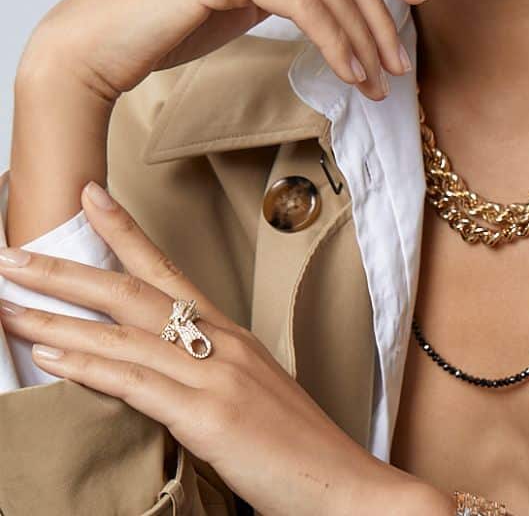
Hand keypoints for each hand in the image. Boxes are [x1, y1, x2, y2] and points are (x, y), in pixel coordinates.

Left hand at [0, 183, 447, 515]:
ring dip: (57, 320)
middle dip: (68, 271)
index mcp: (230, 334)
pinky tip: (54, 358)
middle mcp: (222, 343)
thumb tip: (150, 371)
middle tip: (12, 253)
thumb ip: (201, 375)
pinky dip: (92, 367)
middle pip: (134, 292)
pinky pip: (139, 385)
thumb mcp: (246, 396)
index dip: (124, 232)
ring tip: (9, 305)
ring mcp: (217, 376)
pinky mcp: (210, 416)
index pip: (167, 270)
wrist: (342, 485)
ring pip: (125, 335)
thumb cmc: (294, 447)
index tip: (89, 197)